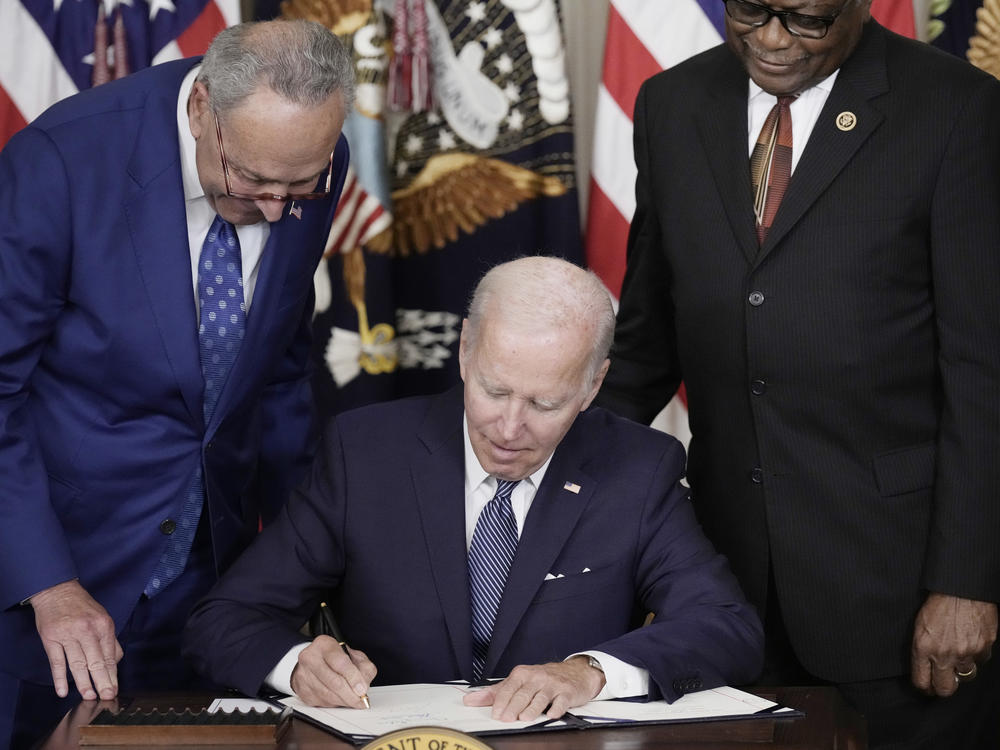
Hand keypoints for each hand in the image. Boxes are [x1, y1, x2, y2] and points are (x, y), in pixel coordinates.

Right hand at [30, 580, 122, 700]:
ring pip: (77, 664)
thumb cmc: (82, 606)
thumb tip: (116, 662)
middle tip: (107, 696)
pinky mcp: (51, 639)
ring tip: (89, 696)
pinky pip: (56, 662)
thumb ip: (109, 640)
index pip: (110, 655)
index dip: (112, 674)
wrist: (57, 591)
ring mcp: (68, 635)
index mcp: (103, 626)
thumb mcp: (103, 617)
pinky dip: (59, 678)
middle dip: (102, 681)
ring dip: (83, 683)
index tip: (115, 689)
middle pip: (96, 661)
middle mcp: (87, 630)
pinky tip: (63, 691)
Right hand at [290, 636, 375, 707]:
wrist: (313, 661)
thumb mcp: (353, 655)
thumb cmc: (335, 658)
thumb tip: (363, 686)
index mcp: (324, 644)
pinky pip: (321, 702)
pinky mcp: (301, 690)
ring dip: (344, 701)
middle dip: (350, 695)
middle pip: (334, 682)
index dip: (353, 678)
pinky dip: (335, 704)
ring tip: (353, 700)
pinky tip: (340, 699)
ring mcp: (303, 675)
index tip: (362, 689)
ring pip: (328, 695)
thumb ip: (363, 667)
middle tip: (361, 701)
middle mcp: (310, 658)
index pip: (340, 662)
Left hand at [462, 656, 604, 721]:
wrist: (574, 673)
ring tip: (524, 718)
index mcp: (522, 674)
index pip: (508, 688)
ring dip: (532, 709)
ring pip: (540, 698)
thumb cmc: (542, 679)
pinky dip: (556, 708)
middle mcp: (536, 677)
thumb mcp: (518, 682)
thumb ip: (494, 692)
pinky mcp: (567, 692)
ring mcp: (552, 685)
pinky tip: (551, 714)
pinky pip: (561, 701)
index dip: (501, 702)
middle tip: (506, 719)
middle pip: (523, 694)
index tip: (495, 714)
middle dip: (513, 707)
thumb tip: (469, 700)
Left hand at [911, 592, 996, 696]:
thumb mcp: (920, 625)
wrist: (961, 590)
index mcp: (923, 648)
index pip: (921, 681)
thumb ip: (923, 649)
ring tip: (958, 650)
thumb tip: (925, 668)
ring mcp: (966, 653)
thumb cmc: (938, 604)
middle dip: (943, 688)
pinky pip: (981, 659)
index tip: (926, 687)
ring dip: (962, 666)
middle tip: (943, 682)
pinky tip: (971, 640)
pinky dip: (976, 654)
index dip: (924, 687)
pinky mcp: (984, 648)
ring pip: (966, 674)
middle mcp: (944, 654)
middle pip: (945, 689)